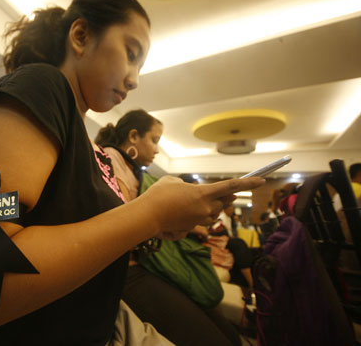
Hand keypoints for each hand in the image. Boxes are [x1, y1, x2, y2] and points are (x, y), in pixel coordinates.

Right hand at [139, 176, 264, 235]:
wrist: (148, 216)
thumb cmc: (158, 195)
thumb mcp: (173, 181)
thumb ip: (186, 185)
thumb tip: (188, 191)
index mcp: (203, 193)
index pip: (231, 187)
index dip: (248, 183)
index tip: (262, 180)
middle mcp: (205, 208)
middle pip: (223, 202)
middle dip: (225, 197)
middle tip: (226, 192)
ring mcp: (199, 220)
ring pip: (214, 213)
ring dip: (211, 207)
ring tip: (197, 201)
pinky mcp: (191, 228)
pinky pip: (201, 220)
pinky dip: (197, 215)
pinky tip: (184, 211)